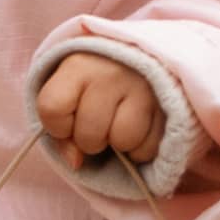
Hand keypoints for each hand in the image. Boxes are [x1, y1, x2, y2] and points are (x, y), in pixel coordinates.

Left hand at [35, 51, 165, 171]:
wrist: (143, 56)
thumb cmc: (96, 84)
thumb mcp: (69, 95)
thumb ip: (61, 132)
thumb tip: (76, 163)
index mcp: (78, 64)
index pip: (52, 108)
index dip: (57, 125)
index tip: (68, 119)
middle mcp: (111, 72)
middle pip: (88, 135)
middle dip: (90, 139)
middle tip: (100, 123)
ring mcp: (143, 87)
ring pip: (123, 141)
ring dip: (120, 143)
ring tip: (121, 124)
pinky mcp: (168, 104)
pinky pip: (149, 147)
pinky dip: (142, 148)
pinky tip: (141, 128)